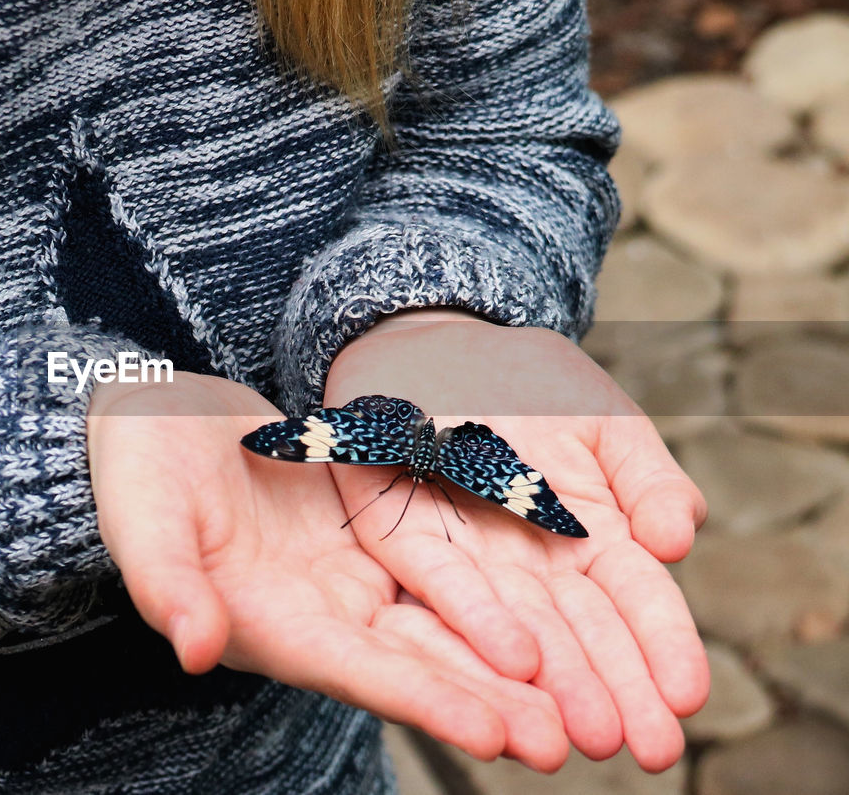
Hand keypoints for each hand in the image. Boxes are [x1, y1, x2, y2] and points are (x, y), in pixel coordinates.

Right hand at [87, 372, 571, 769]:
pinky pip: (438, 563)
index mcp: (268, 623)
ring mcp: (346, 576)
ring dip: (503, 656)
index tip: (497, 732)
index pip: (359, 670)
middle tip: (568, 739)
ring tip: (576, 694)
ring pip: (438, 621)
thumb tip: (197, 647)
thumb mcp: (146, 522)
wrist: (153, 423)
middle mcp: (318, 613)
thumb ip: (169, 584)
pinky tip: (546, 601)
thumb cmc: (136, 475)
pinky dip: (487, 587)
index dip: (426, 700)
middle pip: (415, 662)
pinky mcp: (364, 534)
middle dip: (489, 699)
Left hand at [321, 310, 709, 771]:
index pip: (635, 602)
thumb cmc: (529, 386)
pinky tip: (510, 660)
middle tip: (647, 748)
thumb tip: (681, 538)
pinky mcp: (401, 536)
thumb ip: (648, 479)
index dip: (661, 649)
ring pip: (514, 628)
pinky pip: (438, 581)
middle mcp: (529, 563)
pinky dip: (475, 619)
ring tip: (578, 737)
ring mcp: (467, 556)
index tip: (687, 698)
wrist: (435, 339)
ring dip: (551, 683)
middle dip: (614, 691)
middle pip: (579, 635)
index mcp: (589, 536)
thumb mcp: (605, 423)